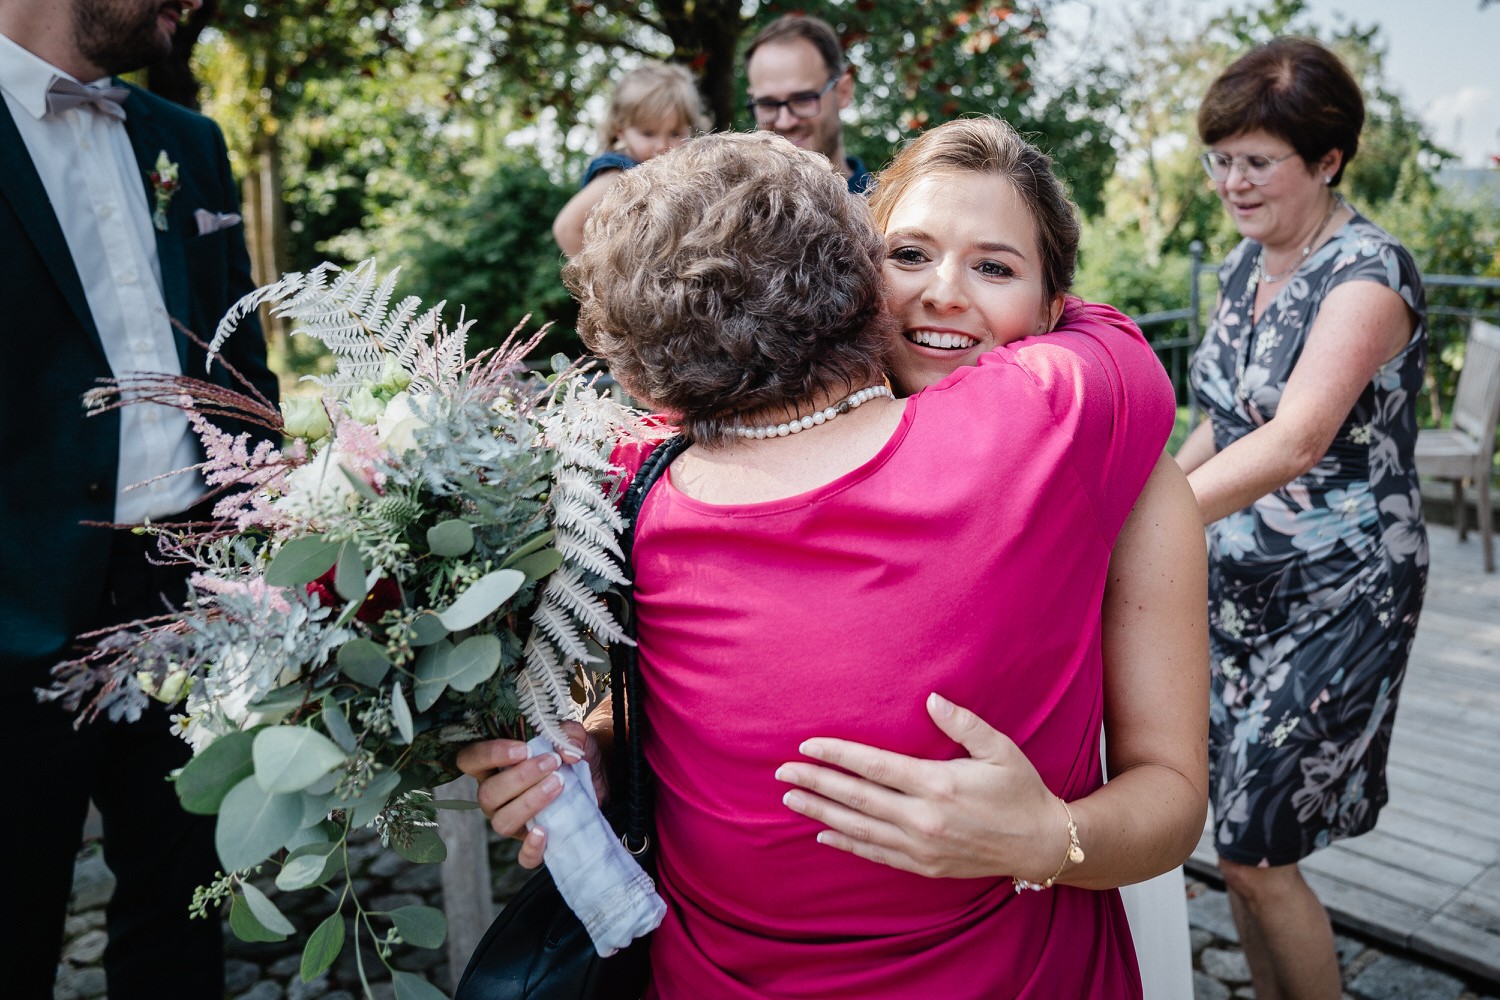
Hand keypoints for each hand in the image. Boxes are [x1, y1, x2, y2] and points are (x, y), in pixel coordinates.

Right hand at [455, 721, 605, 868]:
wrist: (595, 777)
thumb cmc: (569, 753)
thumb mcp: (571, 736)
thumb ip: (568, 735)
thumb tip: (567, 752)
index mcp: (492, 766)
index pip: (470, 760)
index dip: (490, 755)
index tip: (524, 749)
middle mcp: (495, 795)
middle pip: (487, 794)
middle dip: (519, 778)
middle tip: (552, 763)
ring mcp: (511, 820)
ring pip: (501, 822)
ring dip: (529, 803)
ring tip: (558, 785)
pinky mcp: (532, 842)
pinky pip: (524, 857)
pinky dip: (532, 848)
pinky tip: (545, 832)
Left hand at [774, 693, 1066, 879]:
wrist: (1042, 844)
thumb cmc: (1021, 790)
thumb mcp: (1000, 749)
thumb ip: (963, 723)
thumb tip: (931, 698)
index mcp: (937, 784)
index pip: (874, 766)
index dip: (837, 755)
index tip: (808, 746)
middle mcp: (923, 818)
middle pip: (856, 797)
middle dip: (815, 784)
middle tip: (781, 774)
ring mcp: (921, 845)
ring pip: (858, 828)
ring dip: (821, 813)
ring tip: (790, 801)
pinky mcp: (924, 866)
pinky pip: (876, 854)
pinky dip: (847, 844)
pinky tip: (823, 834)